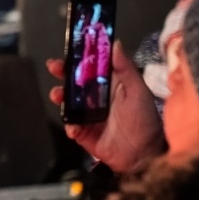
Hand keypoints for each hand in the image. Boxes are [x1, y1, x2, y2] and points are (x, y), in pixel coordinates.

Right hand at [46, 41, 165, 173]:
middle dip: (63, 74)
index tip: (70, 50)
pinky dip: (70, 125)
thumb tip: (114, 44)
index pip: (92, 68)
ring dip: (60, 96)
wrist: (142, 155)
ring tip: (57, 95)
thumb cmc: (144, 121)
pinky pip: (71, 125)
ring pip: (69, 102)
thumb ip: (126, 68)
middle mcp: (98, 98)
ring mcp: (89, 116)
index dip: (80, 58)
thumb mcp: (138, 91)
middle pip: (76, 82)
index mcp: (111, 85)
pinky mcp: (84, 133)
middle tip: (54, 67)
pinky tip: (74, 126)